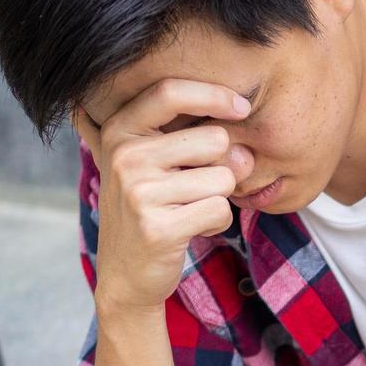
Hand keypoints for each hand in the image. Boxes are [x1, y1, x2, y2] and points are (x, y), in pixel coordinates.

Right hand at [70, 78, 257, 315]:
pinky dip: (217, 223)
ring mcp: (138, 192)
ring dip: (219, 198)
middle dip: (222, 166)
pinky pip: (220, 210)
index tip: (242, 107)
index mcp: (119, 131)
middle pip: (214, 140)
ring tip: (188, 210)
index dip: (214, 95)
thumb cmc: (150, 209)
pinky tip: (191, 229)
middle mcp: (125, 156)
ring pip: (223, 178)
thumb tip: (245, 153)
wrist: (125, 273)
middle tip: (196, 187)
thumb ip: (198, 144)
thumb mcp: (158, 165)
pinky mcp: (158, 227)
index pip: (170, 92)